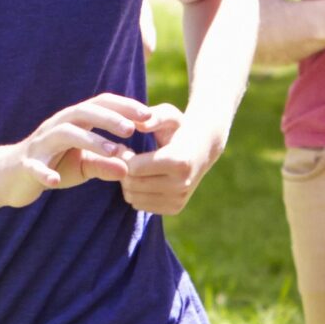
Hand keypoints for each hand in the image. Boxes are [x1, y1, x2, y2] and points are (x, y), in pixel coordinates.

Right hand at [1, 93, 156, 206]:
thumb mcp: (84, 165)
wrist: (12, 176)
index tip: (149, 115)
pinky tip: (55, 181)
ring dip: (89, 141)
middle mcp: (56, 126)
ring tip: (113, 152)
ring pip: (64, 134)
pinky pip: (35, 167)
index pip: (100, 105)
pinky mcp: (26, 165)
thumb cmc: (54, 164)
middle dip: (109, 118)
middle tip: (134, 128)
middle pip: (83, 112)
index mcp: (73, 122)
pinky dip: (44, 172)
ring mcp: (40, 144)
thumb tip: (129, 169)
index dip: (124, 107)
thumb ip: (106, 164)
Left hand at [118, 101, 220, 215]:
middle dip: (123, 170)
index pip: (134, 167)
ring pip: (133, 198)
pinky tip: (144, 178)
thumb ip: (153, 117)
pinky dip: (137, 193)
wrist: (202, 149)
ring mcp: (179, 199)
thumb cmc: (179, 128)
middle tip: (126, 157)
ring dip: (128, 182)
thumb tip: (135, 125)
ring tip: (135, 167)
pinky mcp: (175, 208)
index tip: (123, 147)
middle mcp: (181, 184)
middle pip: (132, 184)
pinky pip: (140, 205)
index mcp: (178, 161)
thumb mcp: (169, 115)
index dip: (122, 156)